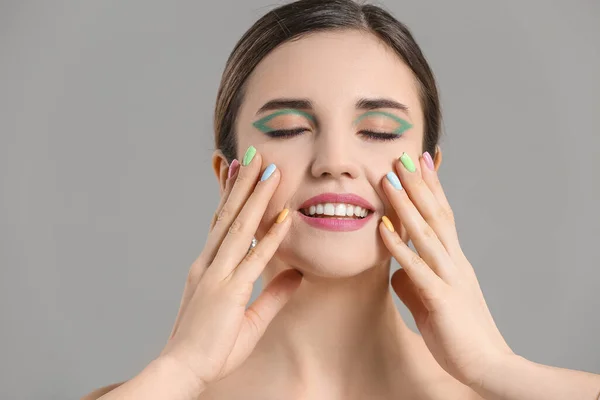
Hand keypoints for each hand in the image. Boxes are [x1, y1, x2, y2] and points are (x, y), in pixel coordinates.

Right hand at [158, 148, 302, 388]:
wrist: (182, 370)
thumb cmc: (210, 348)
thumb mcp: (249, 318)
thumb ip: (274, 294)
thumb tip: (297, 275)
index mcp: (208, 268)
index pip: (222, 223)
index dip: (232, 195)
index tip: (240, 170)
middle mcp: (209, 264)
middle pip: (228, 214)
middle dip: (243, 182)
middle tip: (255, 153)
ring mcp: (217, 274)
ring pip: (239, 226)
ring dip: (255, 195)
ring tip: (268, 168)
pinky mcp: (229, 290)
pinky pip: (254, 257)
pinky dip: (270, 235)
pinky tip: (284, 215)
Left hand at [378, 150, 514, 387]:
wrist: (488, 365)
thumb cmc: (459, 333)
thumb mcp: (433, 301)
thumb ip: (415, 282)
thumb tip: (396, 270)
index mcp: (454, 261)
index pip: (443, 215)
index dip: (431, 187)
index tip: (419, 161)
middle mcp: (454, 262)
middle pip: (435, 215)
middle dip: (418, 184)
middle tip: (401, 156)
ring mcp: (450, 278)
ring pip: (426, 233)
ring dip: (405, 205)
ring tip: (388, 179)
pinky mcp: (441, 299)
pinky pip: (416, 267)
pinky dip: (399, 246)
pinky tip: (383, 228)